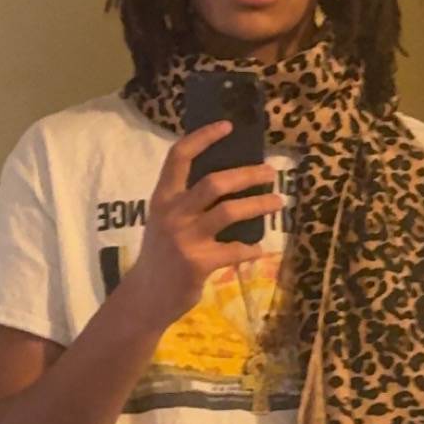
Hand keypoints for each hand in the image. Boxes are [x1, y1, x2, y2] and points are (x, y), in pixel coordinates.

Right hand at [121, 122, 283, 331]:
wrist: (145, 297)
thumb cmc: (161, 255)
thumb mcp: (165, 221)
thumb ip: (188, 202)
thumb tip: (230, 180)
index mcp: (163, 198)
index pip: (179, 156)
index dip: (203, 136)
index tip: (228, 126)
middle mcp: (173, 213)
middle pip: (215, 182)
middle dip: (248, 174)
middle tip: (270, 173)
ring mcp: (185, 238)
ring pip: (231, 212)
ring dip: (260, 205)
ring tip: (278, 203)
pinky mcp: (198, 262)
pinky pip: (236, 250)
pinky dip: (253, 248)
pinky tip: (262, 248)